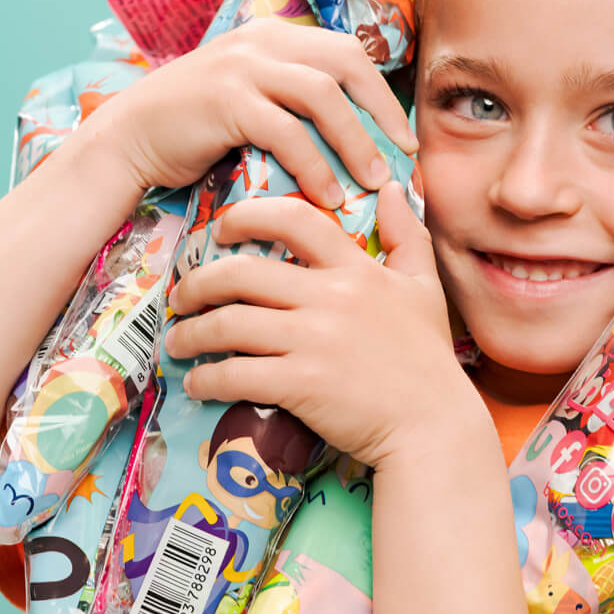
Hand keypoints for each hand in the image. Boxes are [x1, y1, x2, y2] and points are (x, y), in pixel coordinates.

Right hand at [79, 16, 417, 209]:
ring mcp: (242, 66)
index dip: (383, 94)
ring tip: (374, 181)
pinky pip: (285, 131)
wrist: (128, 140)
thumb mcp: (252, 105)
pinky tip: (329, 196)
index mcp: (275, 37)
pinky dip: (314, 165)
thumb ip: (293, 107)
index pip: (347, 52)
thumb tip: (353, 143)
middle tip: (406, 154)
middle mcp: (262, 41)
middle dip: (384, 110)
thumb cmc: (195, 133)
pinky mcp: (226, 100)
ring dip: (356, 141)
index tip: (405, 137)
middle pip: (346, 62)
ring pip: (322, 95)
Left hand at [162, 183, 478, 468]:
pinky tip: (198, 383)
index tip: (221, 230)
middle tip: (184, 296)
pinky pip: (235, 374)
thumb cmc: (428, 361)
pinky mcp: (300, 385)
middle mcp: (330, 298)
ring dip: (192, 333)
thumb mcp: (426, 288)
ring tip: (180, 342)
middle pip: (242, 273)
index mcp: (356, 270)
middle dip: (199, 283)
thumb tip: (394, 186)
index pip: (294, 219)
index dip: (247, 216)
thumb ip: (408, 235)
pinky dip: (207, 378)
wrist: (433, 427)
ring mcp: (313, 341)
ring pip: (229, 323)